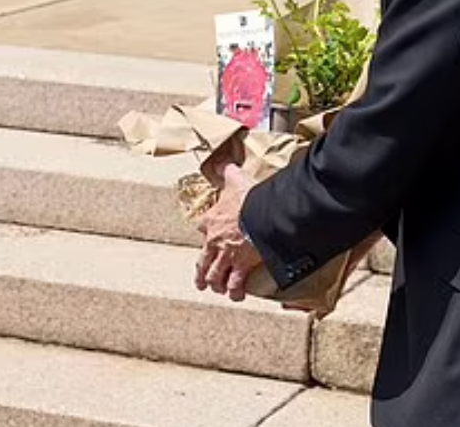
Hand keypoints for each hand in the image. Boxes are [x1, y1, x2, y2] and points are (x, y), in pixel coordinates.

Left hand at [194, 162, 263, 300]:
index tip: (206, 237)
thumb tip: (225, 162)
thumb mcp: (235, 180)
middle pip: (203, 260)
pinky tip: (236, 296)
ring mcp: (225, 256)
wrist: (258, 214)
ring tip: (218, 289)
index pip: (202, 227)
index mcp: (211, 220)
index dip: (204, 233)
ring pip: (215, 275)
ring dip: (216, 283)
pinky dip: (235, 291)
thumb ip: (228, 171)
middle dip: (202, 272)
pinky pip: (235, 283)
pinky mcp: (240, 266)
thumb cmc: (246, 198)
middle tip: (201, 282)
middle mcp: (214, 241)